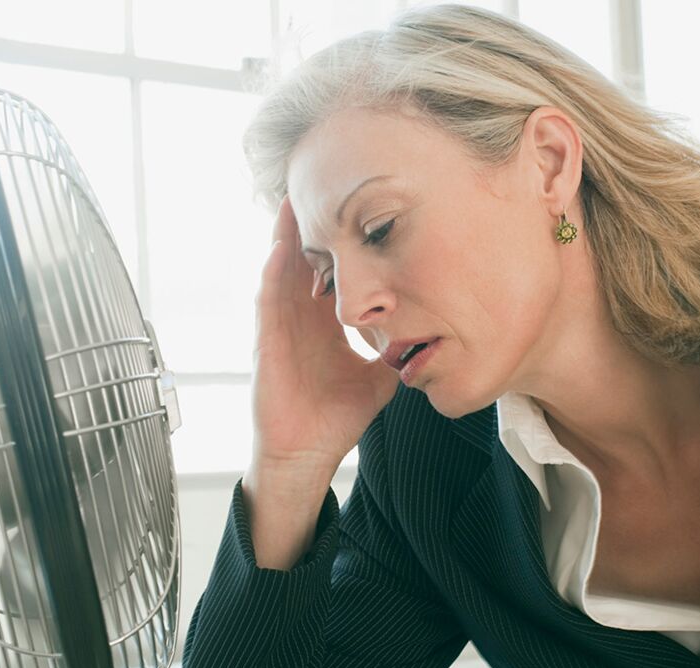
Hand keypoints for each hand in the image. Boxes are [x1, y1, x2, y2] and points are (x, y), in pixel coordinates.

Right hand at [251, 197, 399, 473]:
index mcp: (323, 324)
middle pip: (302, 260)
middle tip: (317, 183)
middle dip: (309, 225)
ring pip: (281, 272)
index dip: (339, 242)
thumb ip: (398, 353)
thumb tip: (433, 338)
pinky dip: (272, 276)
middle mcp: (299, 319)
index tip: (353, 208)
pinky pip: (267, 303)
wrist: (307, 453)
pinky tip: (280, 251)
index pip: (330, 272)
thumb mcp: (379, 378)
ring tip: (291, 199)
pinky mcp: (266, 344)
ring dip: (284, 238)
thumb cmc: (336, 417)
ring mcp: (279, 328)